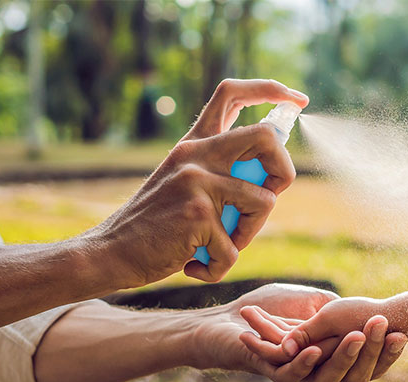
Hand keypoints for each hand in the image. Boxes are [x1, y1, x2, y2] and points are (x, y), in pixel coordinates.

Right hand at [88, 79, 308, 287]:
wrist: (110, 252)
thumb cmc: (155, 226)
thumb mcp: (184, 183)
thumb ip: (220, 171)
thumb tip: (273, 173)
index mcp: (193, 144)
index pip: (232, 93)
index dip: (270, 90)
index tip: (297, 99)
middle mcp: (196, 154)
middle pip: (266, 137)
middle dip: (284, 170)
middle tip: (269, 196)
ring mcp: (197, 182)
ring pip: (265, 202)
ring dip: (250, 234)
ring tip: (220, 245)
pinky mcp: (198, 215)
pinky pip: (235, 248)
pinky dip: (220, 266)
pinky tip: (195, 265)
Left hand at [189, 283, 403, 381]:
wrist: (229, 318)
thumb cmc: (270, 307)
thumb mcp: (314, 302)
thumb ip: (338, 310)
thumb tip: (372, 313)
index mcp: (334, 357)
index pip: (369, 362)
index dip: (386, 352)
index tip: (402, 333)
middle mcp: (319, 372)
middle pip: (354, 373)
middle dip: (370, 350)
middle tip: (382, 326)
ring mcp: (297, 376)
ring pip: (327, 378)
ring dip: (342, 356)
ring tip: (356, 336)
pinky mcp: (272, 374)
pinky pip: (292, 376)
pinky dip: (303, 363)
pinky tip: (313, 350)